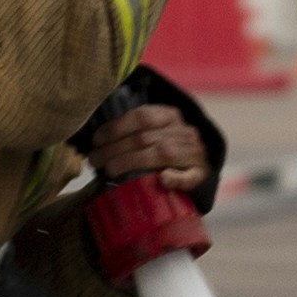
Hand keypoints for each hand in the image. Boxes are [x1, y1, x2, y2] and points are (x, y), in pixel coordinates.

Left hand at [89, 101, 208, 196]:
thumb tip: (98, 140)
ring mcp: (195, 153)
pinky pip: (188, 176)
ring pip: (160, 154)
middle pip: (144, 138)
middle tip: (94, 160)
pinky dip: (176, 178)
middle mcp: (184, 131)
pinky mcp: (201, 174)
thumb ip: (133, 132)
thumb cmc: (169, 149)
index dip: (116, 128)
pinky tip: (162, 180)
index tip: (96, 140)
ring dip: (130, 162)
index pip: (141, 116)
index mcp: (171, 116)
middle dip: (113, 149)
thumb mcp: (156, 132)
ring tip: (108, 170)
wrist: (202, 165)